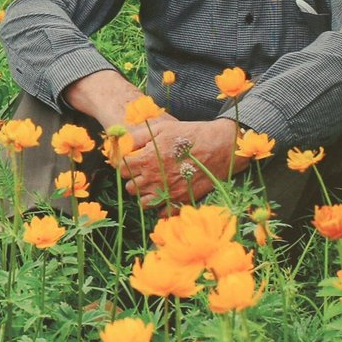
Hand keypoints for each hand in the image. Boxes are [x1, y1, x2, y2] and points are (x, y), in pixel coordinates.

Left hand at [117, 117, 236, 208]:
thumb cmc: (190, 135)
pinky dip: (161, 206)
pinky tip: (166, 194)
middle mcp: (155, 178)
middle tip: (145, 171)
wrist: (220, 146)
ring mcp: (168, 192)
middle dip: (135, 179)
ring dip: (145, 194)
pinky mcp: (181, 201)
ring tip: (154, 184)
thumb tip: (122, 145)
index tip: (133, 161)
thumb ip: (137, 137)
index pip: (121, 169)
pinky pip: (161, 212)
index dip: (125, 165)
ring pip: (143, 203)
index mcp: (147, 159)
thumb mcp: (162, 128)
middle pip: (130, 187)